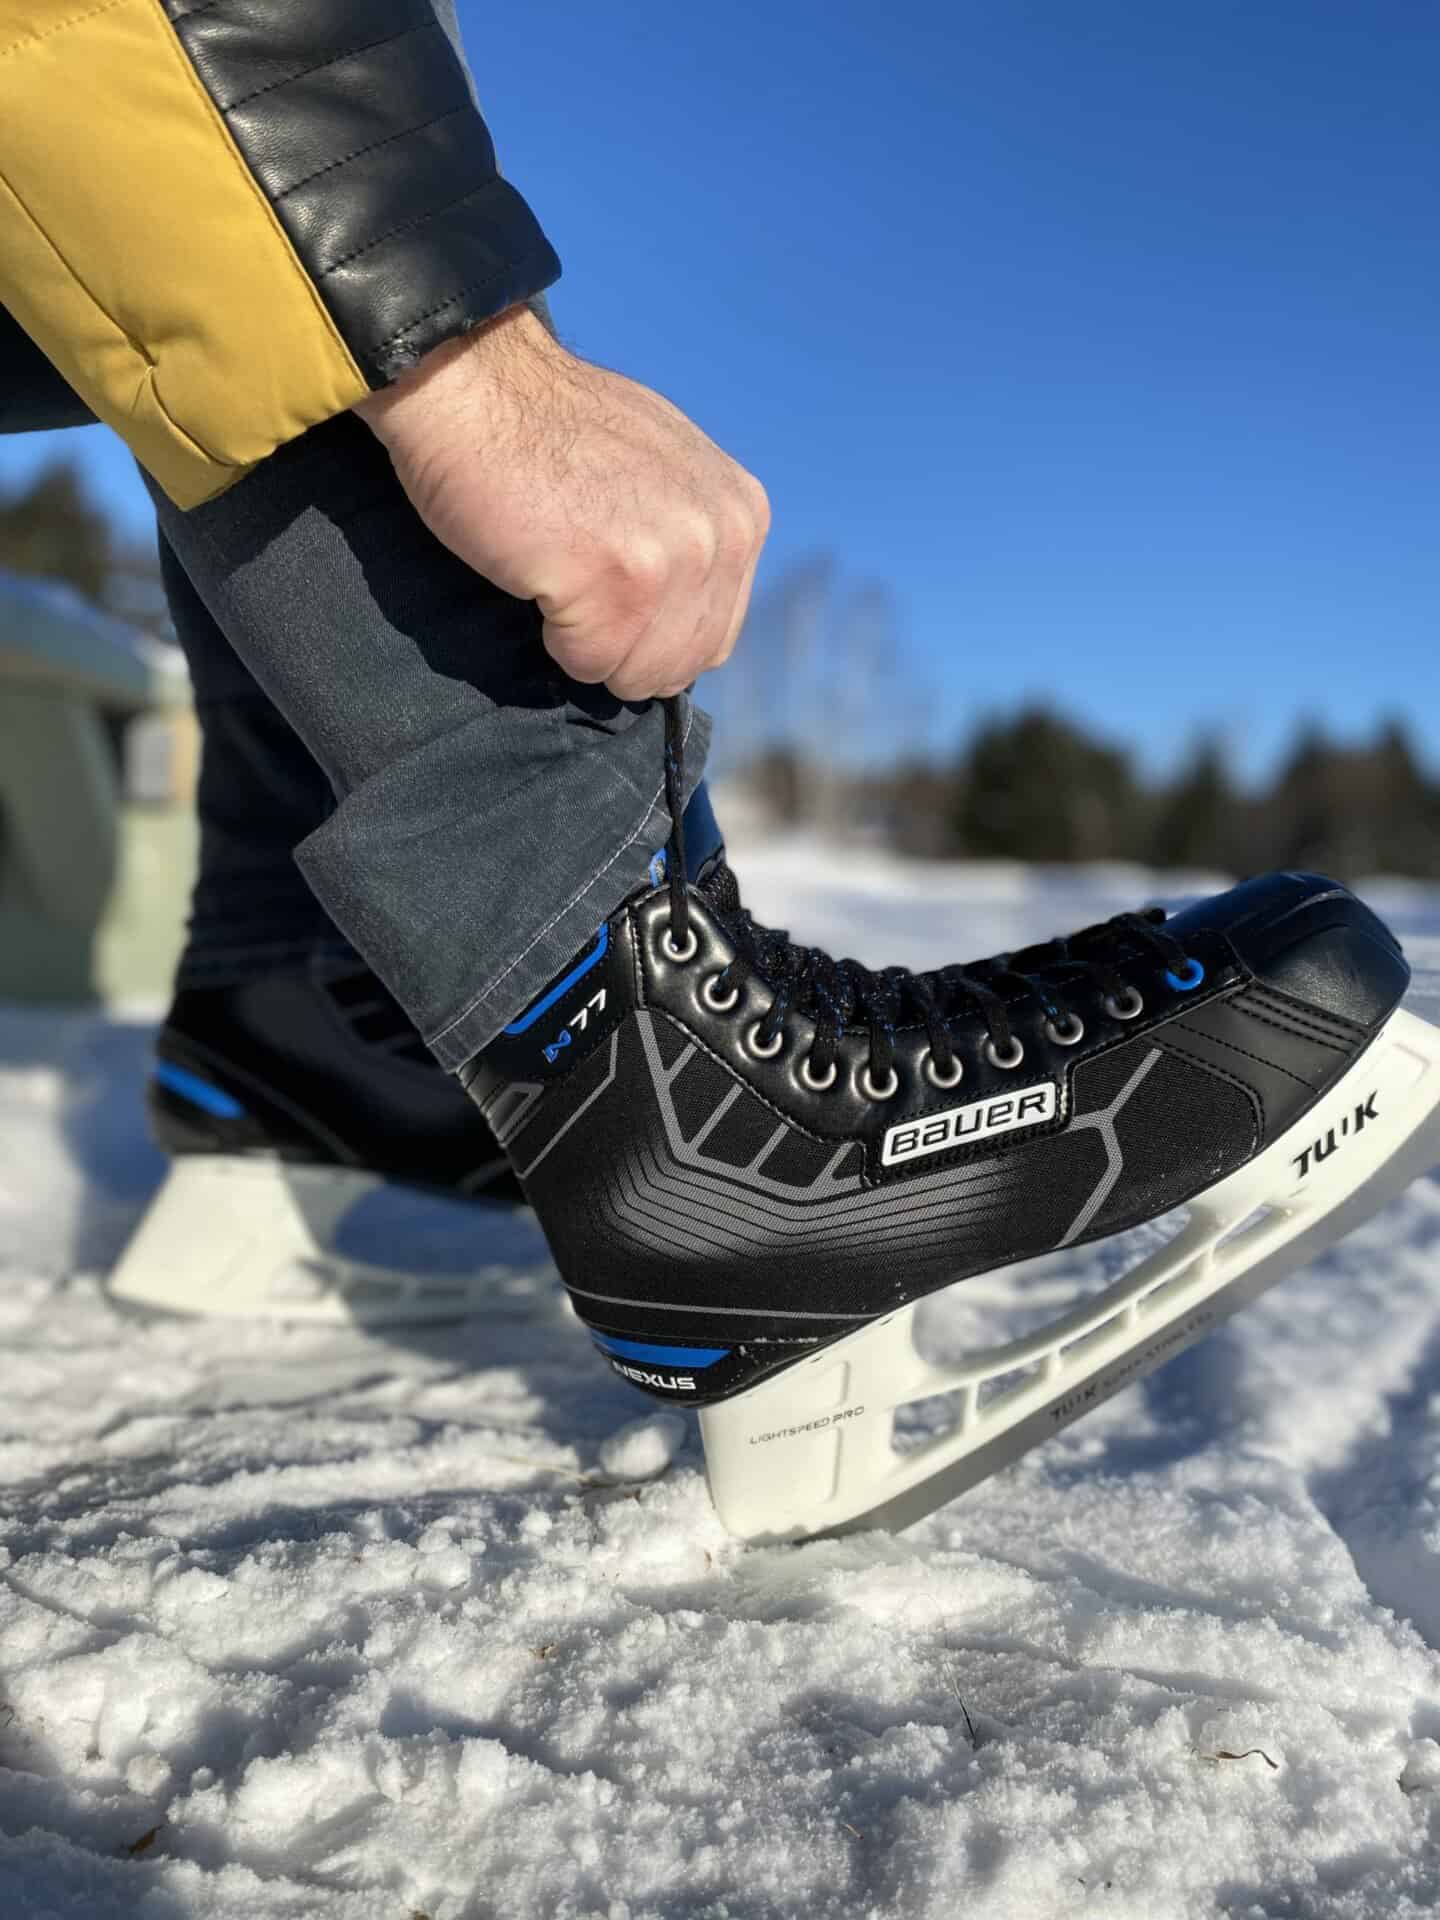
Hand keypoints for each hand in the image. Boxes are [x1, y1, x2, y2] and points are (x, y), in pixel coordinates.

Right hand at [354, 307, 769, 700]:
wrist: (474, 383)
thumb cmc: (550, 431)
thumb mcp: (664, 473)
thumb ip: (691, 539)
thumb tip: (690, 617)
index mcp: (742, 515)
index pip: (713, 639)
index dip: (650, 631)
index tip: (606, 575)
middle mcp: (722, 537)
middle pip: (677, 668)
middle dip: (620, 645)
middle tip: (576, 577)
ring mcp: (671, 560)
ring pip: (636, 674)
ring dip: (586, 642)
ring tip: (559, 569)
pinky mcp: (615, 581)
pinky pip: (587, 663)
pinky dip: (552, 636)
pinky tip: (538, 572)